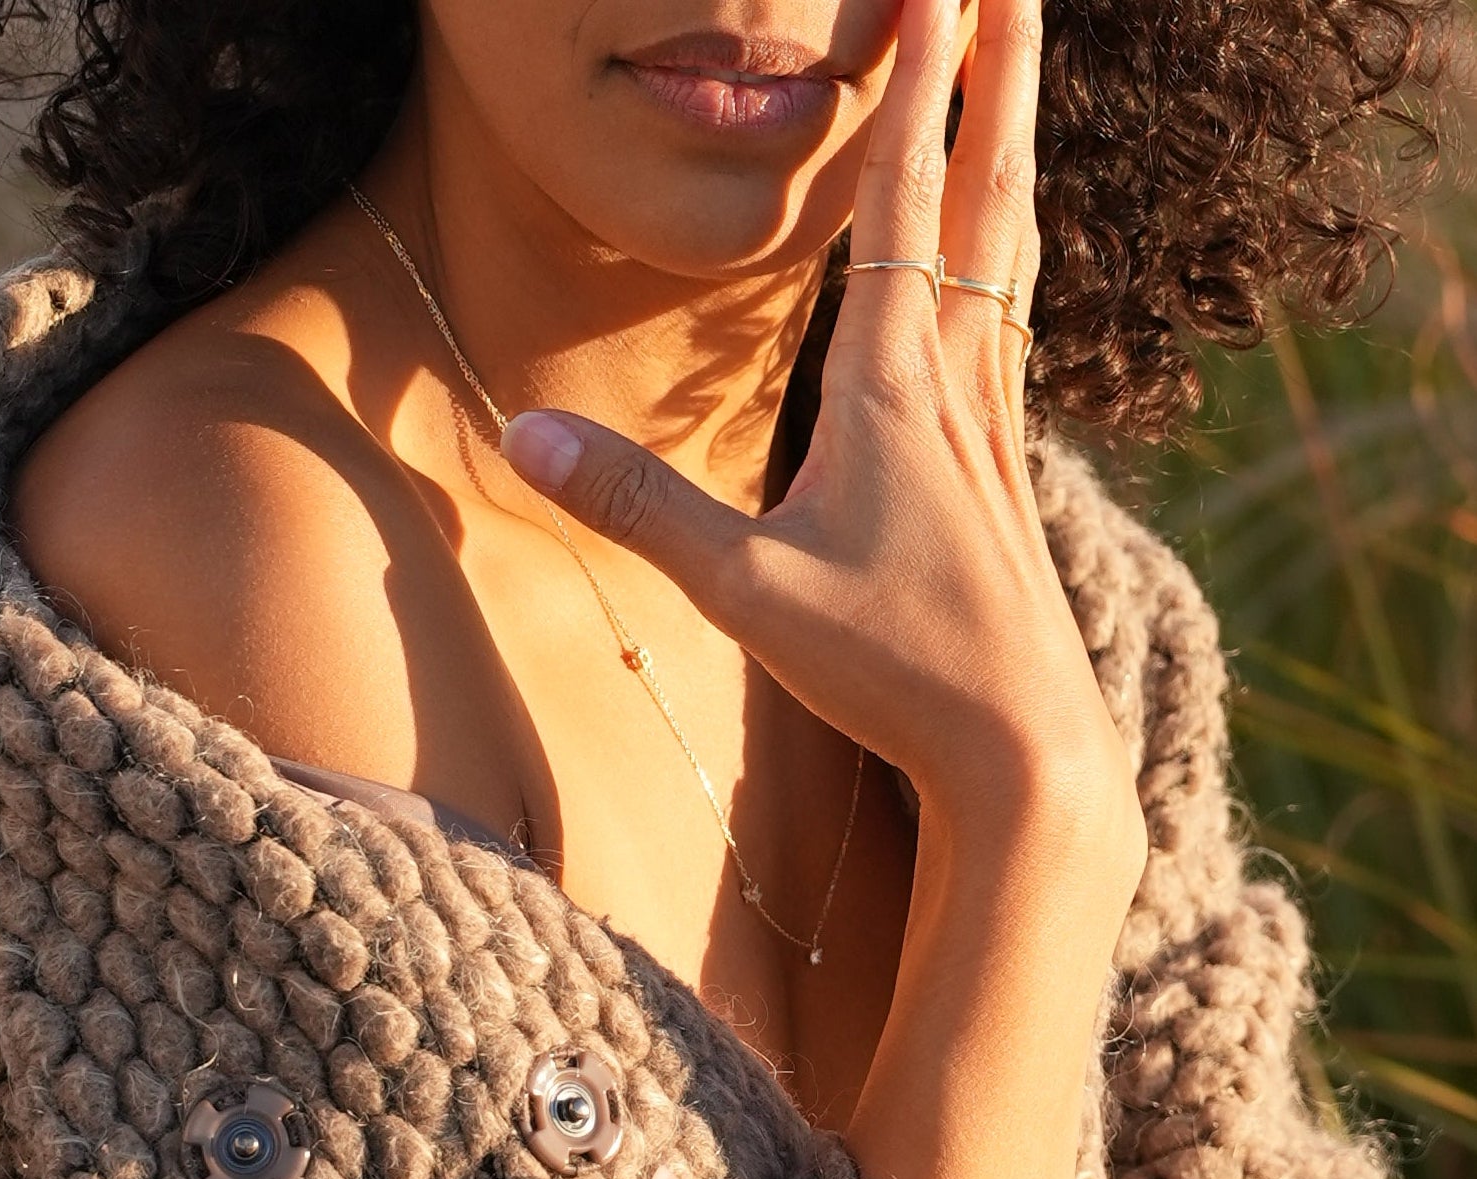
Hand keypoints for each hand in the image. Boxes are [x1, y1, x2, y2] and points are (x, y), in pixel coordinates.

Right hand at [500, 0, 1139, 864]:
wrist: (1022, 745)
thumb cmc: (891, 668)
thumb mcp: (744, 592)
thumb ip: (635, 506)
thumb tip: (521, 433)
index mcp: (894, 388)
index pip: (903, 201)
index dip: (917, 83)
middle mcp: (959, 384)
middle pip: (987, 193)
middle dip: (999, 72)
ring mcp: (997, 424)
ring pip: (1012, 249)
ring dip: (1014, 144)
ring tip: (1020, 65)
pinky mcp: (1011, 470)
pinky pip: (1014, 319)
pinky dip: (1012, 247)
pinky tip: (1012, 250)